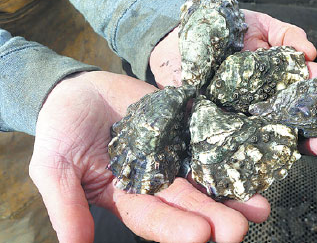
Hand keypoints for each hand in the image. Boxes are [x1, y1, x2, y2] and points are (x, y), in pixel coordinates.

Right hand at [29, 71, 269, 242]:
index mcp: (126, 197)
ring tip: (260, 208)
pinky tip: (250, 163)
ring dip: (232, 194)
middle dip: (214, 216)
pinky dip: (227, 154)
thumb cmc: (60, 129)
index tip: (200, 235)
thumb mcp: (54, 168)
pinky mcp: (183, 129)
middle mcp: (155, 181)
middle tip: (239, 229)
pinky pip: (206, 142)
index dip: (175, 227)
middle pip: (187, 202)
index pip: (153, 218)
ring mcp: (172, 154)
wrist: (77, 90)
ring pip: (204, 178)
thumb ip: (67, 206)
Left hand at [150, 9, 316, 156]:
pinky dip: (270, 154)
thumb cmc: (219, 34)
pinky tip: (289, 157)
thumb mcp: (257, 24)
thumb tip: (311, 51)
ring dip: (312, 141)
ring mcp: (250, 119)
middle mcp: (270, 102)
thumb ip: (285, 33)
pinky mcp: (227, 132)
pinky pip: (250, 146)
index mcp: (281, 77)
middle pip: (308, 116)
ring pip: (285, 135)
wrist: (177, 47)